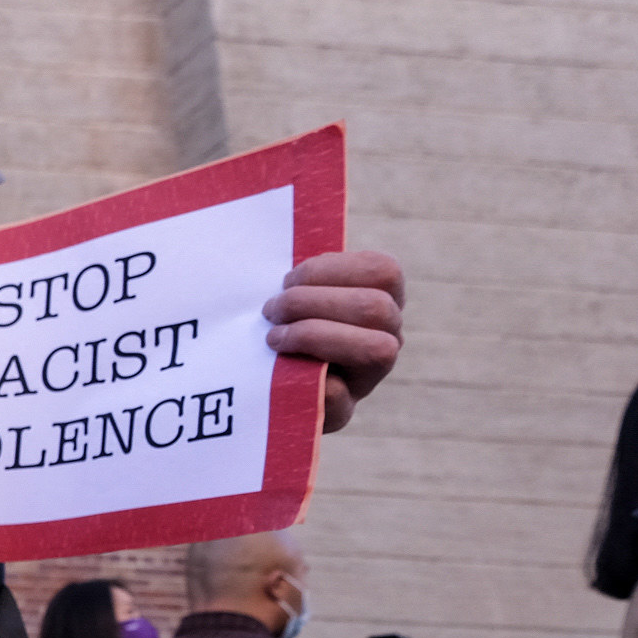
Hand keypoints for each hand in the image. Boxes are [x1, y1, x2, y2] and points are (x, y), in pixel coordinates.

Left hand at [263, 249, 402, 431]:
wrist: (251, 386)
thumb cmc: (271, 324)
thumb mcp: (286, 292)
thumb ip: (296, 273)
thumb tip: (272, 225)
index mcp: (378, 299)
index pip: (384, 271)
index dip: (333, 269)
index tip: (288, 278)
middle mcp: (385, 336)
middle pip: (377, 308)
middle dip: (313, 302)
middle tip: (270, 310)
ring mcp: (368, 376)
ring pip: (377, 348)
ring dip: (315, 335)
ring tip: (272, 338)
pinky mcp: (342, 412)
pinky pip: (340, 397)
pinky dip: (308, 381)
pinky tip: (279, 372)